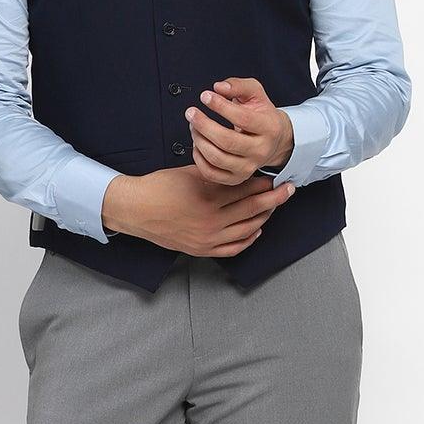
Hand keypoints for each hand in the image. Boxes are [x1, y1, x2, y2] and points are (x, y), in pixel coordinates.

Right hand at [104, 166, 294, 255]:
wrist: (135, 209)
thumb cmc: (159, 187)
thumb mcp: (191, 174)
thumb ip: (218, 175)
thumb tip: (241, 173)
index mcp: (210, 197)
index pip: (246, 189)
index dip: (263, 182)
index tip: (274, 177)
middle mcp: (212, 220)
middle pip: (253, 208)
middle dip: (274, 198)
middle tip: (287, 190)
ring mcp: (209, 238)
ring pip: (248, 229)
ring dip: (264, 217)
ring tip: (273, 207)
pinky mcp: (203, 249)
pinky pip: (234, 248)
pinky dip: (248, 239)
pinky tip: (257, 230)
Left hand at [185, 76, 294, 185]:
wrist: (273, 140)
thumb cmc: (262, 115)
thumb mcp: (256, 93)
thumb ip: (238, 86)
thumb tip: (219, 87)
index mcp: (269, 128)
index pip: (242, 118)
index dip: (220, 106)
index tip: (205, 96)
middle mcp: (261, 150)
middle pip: (227, 141)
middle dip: (204, 125)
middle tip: (191, 112)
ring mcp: (249, 167)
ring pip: (217, 157)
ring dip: (199, 140)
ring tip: (194, 126)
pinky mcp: (236, 178)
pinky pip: (211, 172)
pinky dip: (198, 158)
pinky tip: (197, 143)